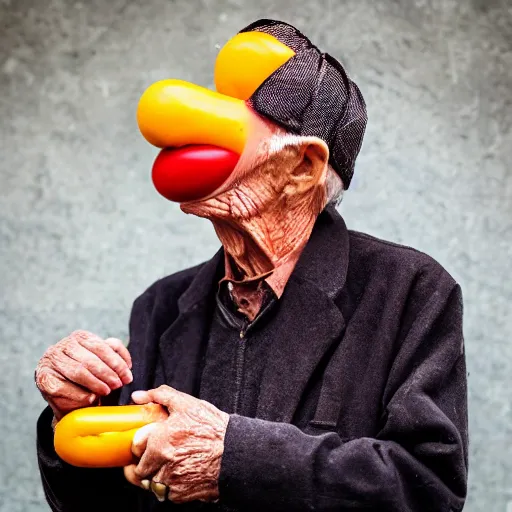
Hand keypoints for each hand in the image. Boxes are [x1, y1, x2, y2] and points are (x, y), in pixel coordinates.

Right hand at [35, 330, 132, 419]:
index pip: (101, 347)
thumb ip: (115, 354)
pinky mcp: (44, 379)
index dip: (117, 362)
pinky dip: (80, 394)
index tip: (127, 376)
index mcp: (80, 337)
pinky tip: (91, 398)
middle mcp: (63, 346)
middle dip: (108, 374)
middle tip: (118, 385)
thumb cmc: (88, 375)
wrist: (66, 394)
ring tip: (107, 391)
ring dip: (96, 383)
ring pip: (78, 371)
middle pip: (90, 359)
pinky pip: (64, 387)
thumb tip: (127, 364)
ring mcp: (50, 362)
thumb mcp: (102, 360)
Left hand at [123, 385, 229, 503]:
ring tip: (171, 464)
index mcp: (159, 441)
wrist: (236, 453)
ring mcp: (170, 481)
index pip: (134, 446)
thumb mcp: (187, 404)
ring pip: (151, 483)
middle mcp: (162, 464)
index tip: (144, 442)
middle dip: (144, 462)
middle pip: (138, 469)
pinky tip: (182, 472)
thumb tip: (139, 396)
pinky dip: (170, 485)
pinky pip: (166, 493)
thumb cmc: (214, 428)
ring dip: (156, 475)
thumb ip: (160, 396)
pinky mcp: (181, 494)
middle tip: (155, 454)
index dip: (140, 442)